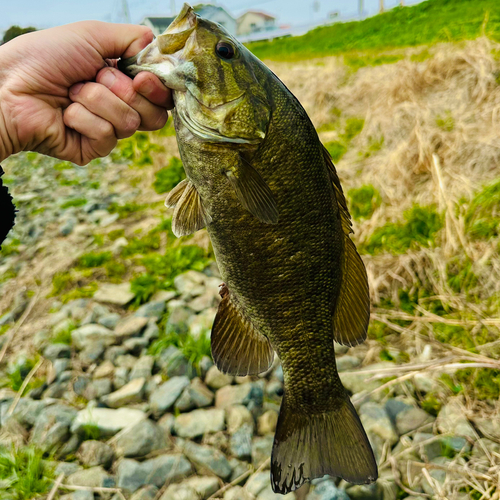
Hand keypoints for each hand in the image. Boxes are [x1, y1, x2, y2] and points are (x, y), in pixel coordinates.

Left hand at [0, 21, 172, 164]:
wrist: (9, 86)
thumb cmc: (45, 58)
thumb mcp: (93, 35)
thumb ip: (135, 39)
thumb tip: (161, 52)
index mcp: (124, 82)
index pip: (161, 97)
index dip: (157, 89)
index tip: (141, 78)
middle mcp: (120, 108)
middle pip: (155, 115)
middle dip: (124, 92)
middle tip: (95, 78)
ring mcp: (108, 131)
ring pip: (130, 123)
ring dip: (98, 100)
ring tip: (72, 93)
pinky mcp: (94, 149)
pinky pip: (107, 136)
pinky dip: (84, 118)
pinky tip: (66, 114)